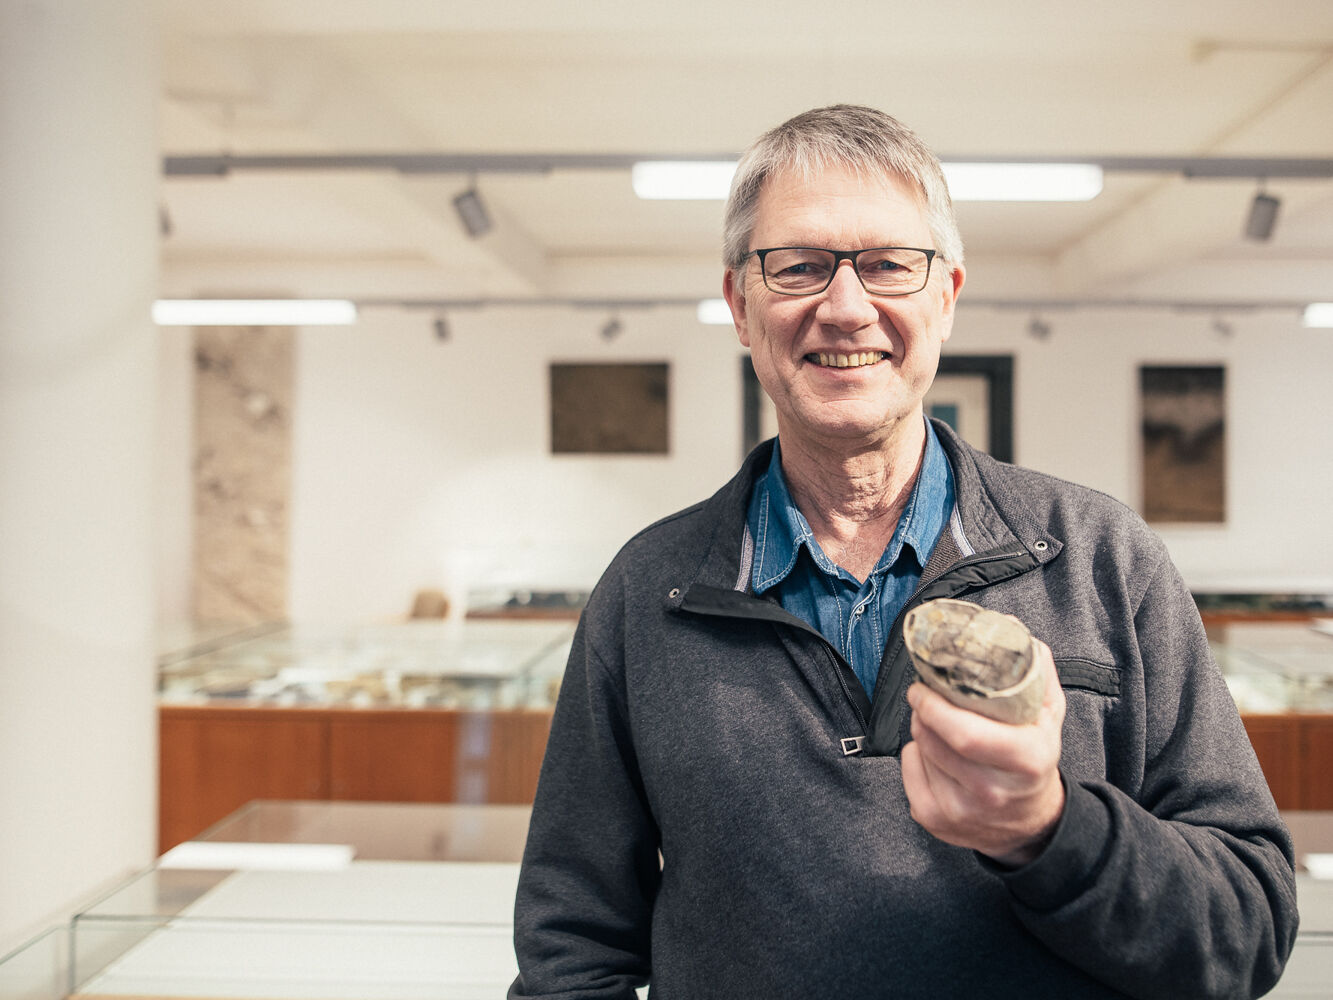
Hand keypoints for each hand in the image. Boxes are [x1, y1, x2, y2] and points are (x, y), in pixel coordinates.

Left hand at [900, 639, 1065, 865]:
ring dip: (922, 731)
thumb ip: (1035, 671)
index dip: (935, 706)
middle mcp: (993, 792)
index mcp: (1026, 760)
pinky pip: (908, 772)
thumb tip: (1011, 629)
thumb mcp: (1048, 715)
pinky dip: (914, 756)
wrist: (1032, 823)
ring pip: (920, 752)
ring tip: (937, 725)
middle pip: (935, 740)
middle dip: (923, 712)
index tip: (923, 686)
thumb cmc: (1035, 759)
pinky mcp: (936, 820)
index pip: (966, 734)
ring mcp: (962, 811)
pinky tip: (934, 755)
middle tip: (924, 697)